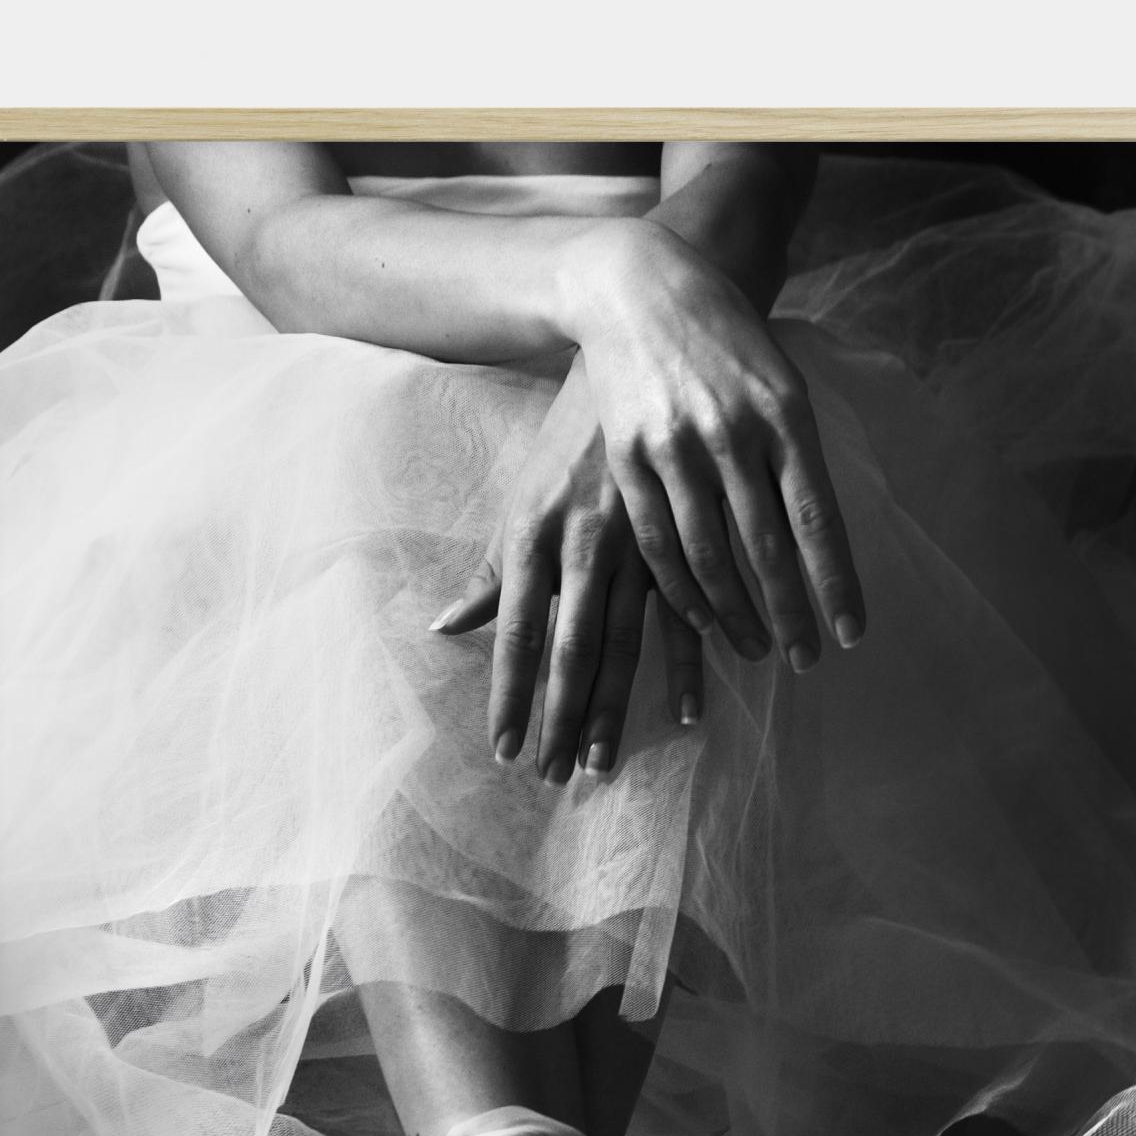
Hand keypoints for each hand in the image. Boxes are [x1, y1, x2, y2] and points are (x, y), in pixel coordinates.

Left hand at [431, 360, 702, 782]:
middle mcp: (583, 546)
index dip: (509, 697)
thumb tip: (447, 626)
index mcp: (535, 536)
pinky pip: (687, 616)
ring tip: (600, 764)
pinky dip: (687, 668)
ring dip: (612, 709)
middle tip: (551, 777)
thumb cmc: (571, 440)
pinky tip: (685, 714)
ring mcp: (637, 545)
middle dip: (557, 719)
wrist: (637, 359)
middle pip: (568, 652)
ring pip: (623, 644)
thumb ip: (492, 569)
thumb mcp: (524, 499)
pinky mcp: (682, 538)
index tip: (503, 751)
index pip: (516, 635)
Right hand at [561, 220, 865, 670]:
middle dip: (790, 613)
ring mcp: (676, 446)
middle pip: (767, 548)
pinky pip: (659, 542)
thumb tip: (815, 541)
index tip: (851, 635)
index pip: (818, 519)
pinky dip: (682, 589)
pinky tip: (702, 619)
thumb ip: (796, 458)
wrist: (639, 285)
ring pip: (710, 555)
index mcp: (785, 414)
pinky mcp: (630, 457)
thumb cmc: (726, 341)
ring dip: (737, 613)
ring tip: (757, 649)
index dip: (835, 583)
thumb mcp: (779, 383)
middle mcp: (733, 433)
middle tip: (806, 661)